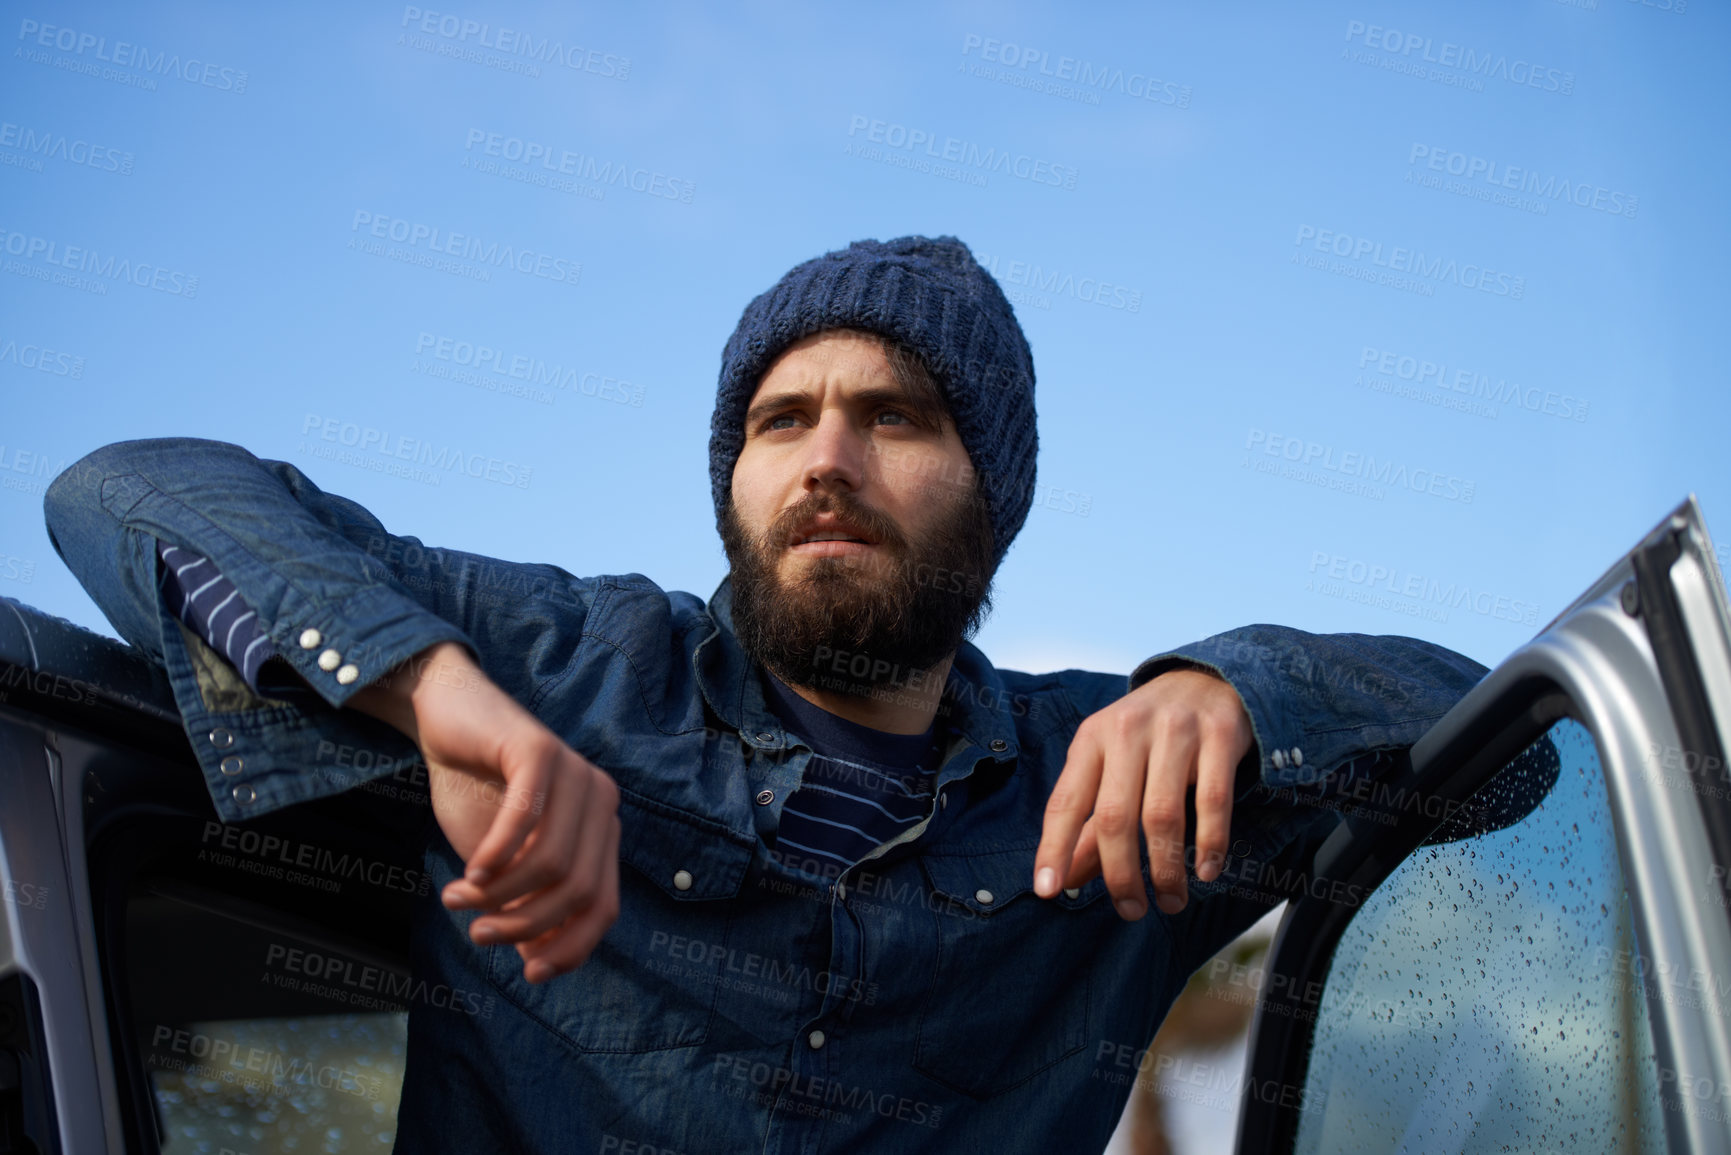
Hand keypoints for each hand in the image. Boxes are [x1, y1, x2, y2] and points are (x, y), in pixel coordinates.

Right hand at [350, 642, 620, 982]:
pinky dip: (495, 857)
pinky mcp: (540, 750)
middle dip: (525, 924)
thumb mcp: (503, 864)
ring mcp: (576, 772)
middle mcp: (601, 801)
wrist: (444, 718)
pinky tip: (469, 872)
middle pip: (579, 890)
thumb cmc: (476, 792)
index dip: (571, 947)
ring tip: (459, 901)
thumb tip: (538, 962)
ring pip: (552, 861)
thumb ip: (525, 904)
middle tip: (478, 933)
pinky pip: (525, 820)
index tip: (529, 975)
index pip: (605, 906)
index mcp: (601, 830)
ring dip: (499, 895)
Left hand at [1033, 667, 1252, 919]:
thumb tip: (1064, 879)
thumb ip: (1089, 820)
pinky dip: (1210, 843)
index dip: (1053, 848)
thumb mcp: (1110, 764)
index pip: (1065, 801)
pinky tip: (1207, 871)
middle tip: (1131, 910)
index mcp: (1092, 738)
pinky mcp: (1220, 734)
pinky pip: (1213, 801)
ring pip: (1162, 816)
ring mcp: (1176, 730)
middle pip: (1114, 817)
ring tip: (1170, 901)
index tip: (1047, 891)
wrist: (1207, 677)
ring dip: (1165, 870)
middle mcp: (1127, 730)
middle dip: (1120, 874)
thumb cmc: (1148, 735)